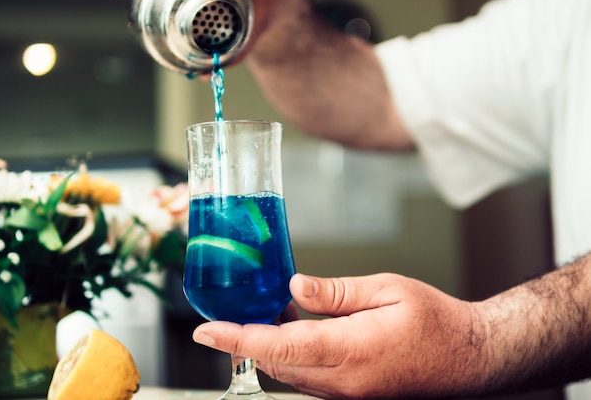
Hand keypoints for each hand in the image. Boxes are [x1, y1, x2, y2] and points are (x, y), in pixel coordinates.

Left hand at [192, 273, 488, 398]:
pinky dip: (290, 354)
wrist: (470, 358)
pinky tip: (293, 327)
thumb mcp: (388, 290)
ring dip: (268, 346)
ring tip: (262, 311)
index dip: (237, 338)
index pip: (279, 346)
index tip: (206, 330)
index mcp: (352, 349)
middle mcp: (344, 380)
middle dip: (245, 340)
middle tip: (228, 310)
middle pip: (275, 363)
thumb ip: (337, 292)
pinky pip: (308, 376)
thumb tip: (295, 287)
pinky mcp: (352, 394)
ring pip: (289, 372)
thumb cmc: (436, 320)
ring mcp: (347, 393)